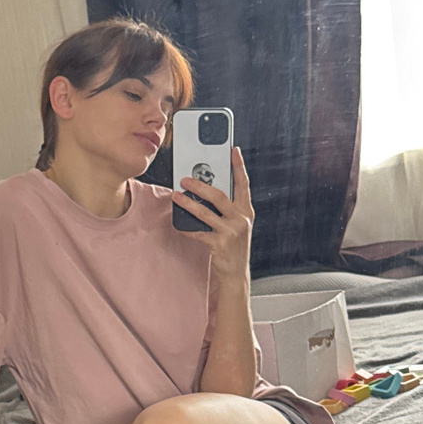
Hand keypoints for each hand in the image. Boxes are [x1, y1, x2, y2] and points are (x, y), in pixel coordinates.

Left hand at [175, 146, 253, 278]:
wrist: (236, 273)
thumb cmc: (233, 245)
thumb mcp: (237, 224)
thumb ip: (227, 208)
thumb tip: (207, 190)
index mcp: (246, 211)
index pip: (243, 184)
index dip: (239, 166)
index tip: (233, 150)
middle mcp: (241, 219)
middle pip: (219, 196)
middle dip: (200, 186)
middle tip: (185, 179)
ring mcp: (231, 232)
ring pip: (205, 213)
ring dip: (188, 203)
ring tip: (176, 196)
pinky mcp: (220, 244)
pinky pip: (199, 232)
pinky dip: (187, 228)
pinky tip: (179, 224)